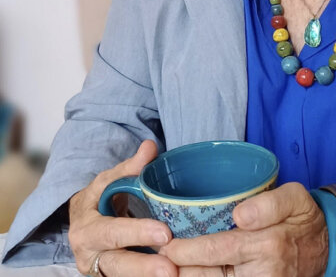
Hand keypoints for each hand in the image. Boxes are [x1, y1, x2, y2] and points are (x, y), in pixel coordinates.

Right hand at [68, 140, 175, 276]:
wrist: (84, 227)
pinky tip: (175, 274)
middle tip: (171, 268)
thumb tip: (150, 147)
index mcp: (87, 229)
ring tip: (175, 274)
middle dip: (144, 266)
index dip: (136, 232)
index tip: (164, 233)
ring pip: (123, 276)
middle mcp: (90, 254)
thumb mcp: (107, 182)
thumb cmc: (99, 202)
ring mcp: (101, 270)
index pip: (110, 232)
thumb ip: (129, 168)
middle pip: (117, 263)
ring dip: (148, 276)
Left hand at [160, 183, 328, 276]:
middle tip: (161, 257)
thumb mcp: (297, 199)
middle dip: (179, 267)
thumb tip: (239, 214)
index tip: (165, 245)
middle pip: (204, 276)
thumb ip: (270, 203)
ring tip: (173, 266)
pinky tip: (191, 271)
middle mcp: (262, 273)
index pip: (214, 251)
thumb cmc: (303, 222)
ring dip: (188, 275)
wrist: (325, 251)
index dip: (183, 250)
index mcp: (268, 245)